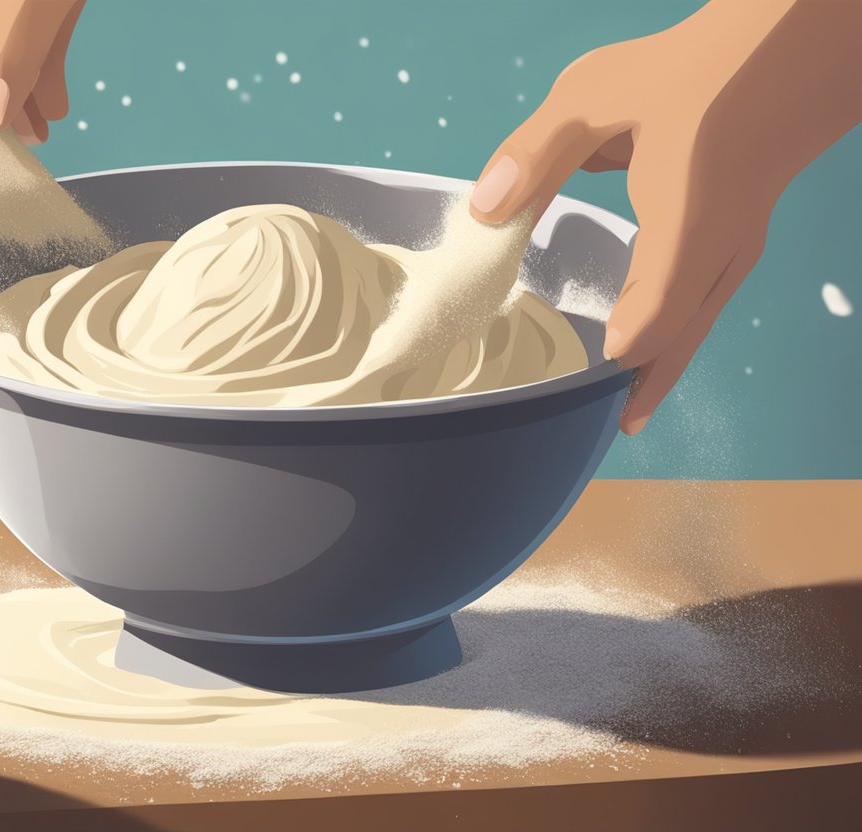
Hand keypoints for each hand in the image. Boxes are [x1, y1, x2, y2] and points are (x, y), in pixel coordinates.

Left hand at [469, 0, 861, 432]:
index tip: (581, 376)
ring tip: (622, 408)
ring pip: (694, 329)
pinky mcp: (738, 243)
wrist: (791, 50)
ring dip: (657, 367)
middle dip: (639, 385)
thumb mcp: (598, 93)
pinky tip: (644, 349)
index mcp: (686, 224)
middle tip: (604, 426)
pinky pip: (701, 307)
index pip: (652, 316)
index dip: (618, 353)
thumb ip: (536, 153)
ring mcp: (736, 251)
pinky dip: (671, 336)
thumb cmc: (695, 69)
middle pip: (677, 342)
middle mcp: (719, 253)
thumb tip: (484, 214)